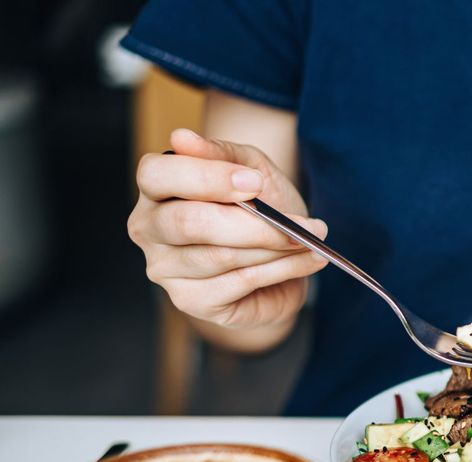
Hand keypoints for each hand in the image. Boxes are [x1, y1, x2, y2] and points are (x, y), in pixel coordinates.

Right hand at [128, 128, 327, 333]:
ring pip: (222, 256)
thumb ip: (223, 154)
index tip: (255, 182)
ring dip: (276, 247)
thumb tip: (182, 137)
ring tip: (309, 239)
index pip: (157, 175)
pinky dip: (283, 269)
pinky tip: (306, 260)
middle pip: (190, 223)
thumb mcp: (251, 168)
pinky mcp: (191, 300)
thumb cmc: (260, 206)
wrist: (281, 256)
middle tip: (299, 223)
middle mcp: (149, 229)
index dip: (207, 178)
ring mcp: (165, 269)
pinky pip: (240, 282)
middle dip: (254, 224)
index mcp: (155, 188)